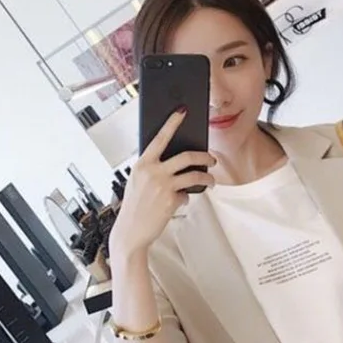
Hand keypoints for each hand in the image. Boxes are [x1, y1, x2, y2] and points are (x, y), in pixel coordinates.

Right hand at [109, 109, 215, 260]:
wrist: (130, 231)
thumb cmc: (134, 205)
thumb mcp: (137, 181)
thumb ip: (153, 169)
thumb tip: (175, 161)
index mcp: (142, 163)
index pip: (160, 137)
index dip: (172, 123)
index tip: (183, 111)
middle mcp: (153, 171)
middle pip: (187, 156)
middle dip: (205, 156)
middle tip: (212, 159)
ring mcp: (163, 185)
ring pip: (194, 175)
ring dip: (207, 178)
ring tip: (211, 181)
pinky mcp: (171, 200)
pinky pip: (187, 195)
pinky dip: (187, 198)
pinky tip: (181, 201)